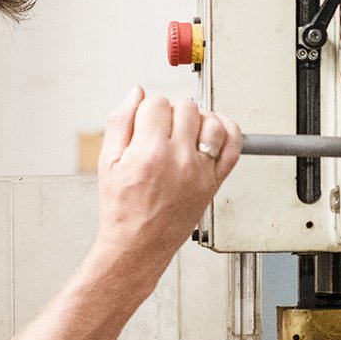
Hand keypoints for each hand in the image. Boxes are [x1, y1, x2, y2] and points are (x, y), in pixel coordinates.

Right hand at [94, 87, 243, 281]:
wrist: (138, 245)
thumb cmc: (122, 210)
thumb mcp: (107, 163)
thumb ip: (120, 123)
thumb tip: (135, 93)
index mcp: (149, 153)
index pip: (157, 103)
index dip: (147, 109)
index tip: (144, 121)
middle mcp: (178, 160)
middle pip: (185, 107)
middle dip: (171, 113)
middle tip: (161, 129)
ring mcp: (200, 171)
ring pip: (211, 122)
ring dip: (198, 119)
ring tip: (184, 130)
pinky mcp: (214, 182)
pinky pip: (233, 147)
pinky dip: (228, 132)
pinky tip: (214, 131)